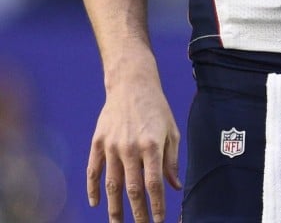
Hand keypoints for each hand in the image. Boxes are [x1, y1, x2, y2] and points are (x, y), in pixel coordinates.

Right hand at [87, 75, 181, 222]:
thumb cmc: (156, 108)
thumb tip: (175, 187)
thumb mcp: (172, 131)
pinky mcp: (97, 142)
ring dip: (114, 208)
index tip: (159, 220)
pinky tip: (96, 203)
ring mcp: (111, 146)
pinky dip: (93, 188)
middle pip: (132, 189)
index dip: (156, 205)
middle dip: (137, 212)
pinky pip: (93, 171)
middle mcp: (130, 147)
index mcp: (152, 145)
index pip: (153, 183)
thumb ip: (171, 161)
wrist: (131, 84)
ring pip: (111, 185)